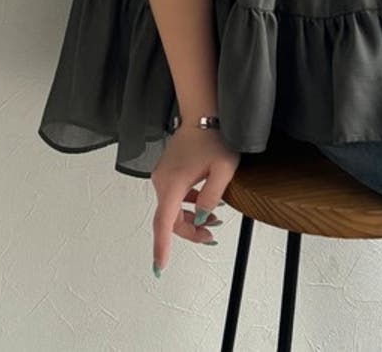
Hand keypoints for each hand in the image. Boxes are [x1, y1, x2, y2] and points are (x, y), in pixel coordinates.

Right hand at [149, 125, 239, 277]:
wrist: (203, 114)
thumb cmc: (215, 139)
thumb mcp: (223, 170)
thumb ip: (211, 197)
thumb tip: (200, 218)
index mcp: (173, 184)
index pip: (164, 222)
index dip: (162, 246)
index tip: (159, 267)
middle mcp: (162, 181)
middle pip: (170, 218)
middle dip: (190, 231)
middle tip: (213, 235)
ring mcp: (162, 175)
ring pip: (172, 208)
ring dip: (190, 218)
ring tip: (215, 220)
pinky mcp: (167, 170)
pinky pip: (174, 196)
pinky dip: (187, 205)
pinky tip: (203, 201)